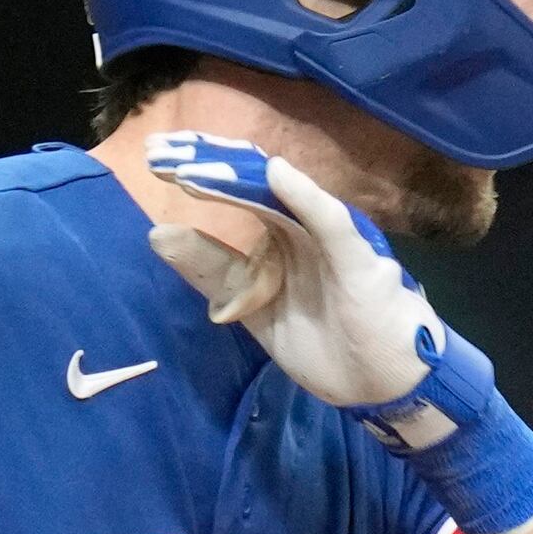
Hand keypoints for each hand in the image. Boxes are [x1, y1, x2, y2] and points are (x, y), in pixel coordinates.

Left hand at [142, 131, 532, 533]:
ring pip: (281, 199)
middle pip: (252, 186)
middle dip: (208, 166)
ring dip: (239, 178)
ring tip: (196, 163)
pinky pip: (331, 224)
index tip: (154, 156)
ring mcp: (329, 241)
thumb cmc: (325, 341)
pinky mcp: (356, 261)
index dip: (200, 174)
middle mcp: (303, 229)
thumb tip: (160, 235)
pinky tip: (276, 174)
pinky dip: (306, 197)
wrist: (378, 384)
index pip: (236, 195)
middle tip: (158, 150)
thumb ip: (214, 273)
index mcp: (281, 237)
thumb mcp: (253, 308)